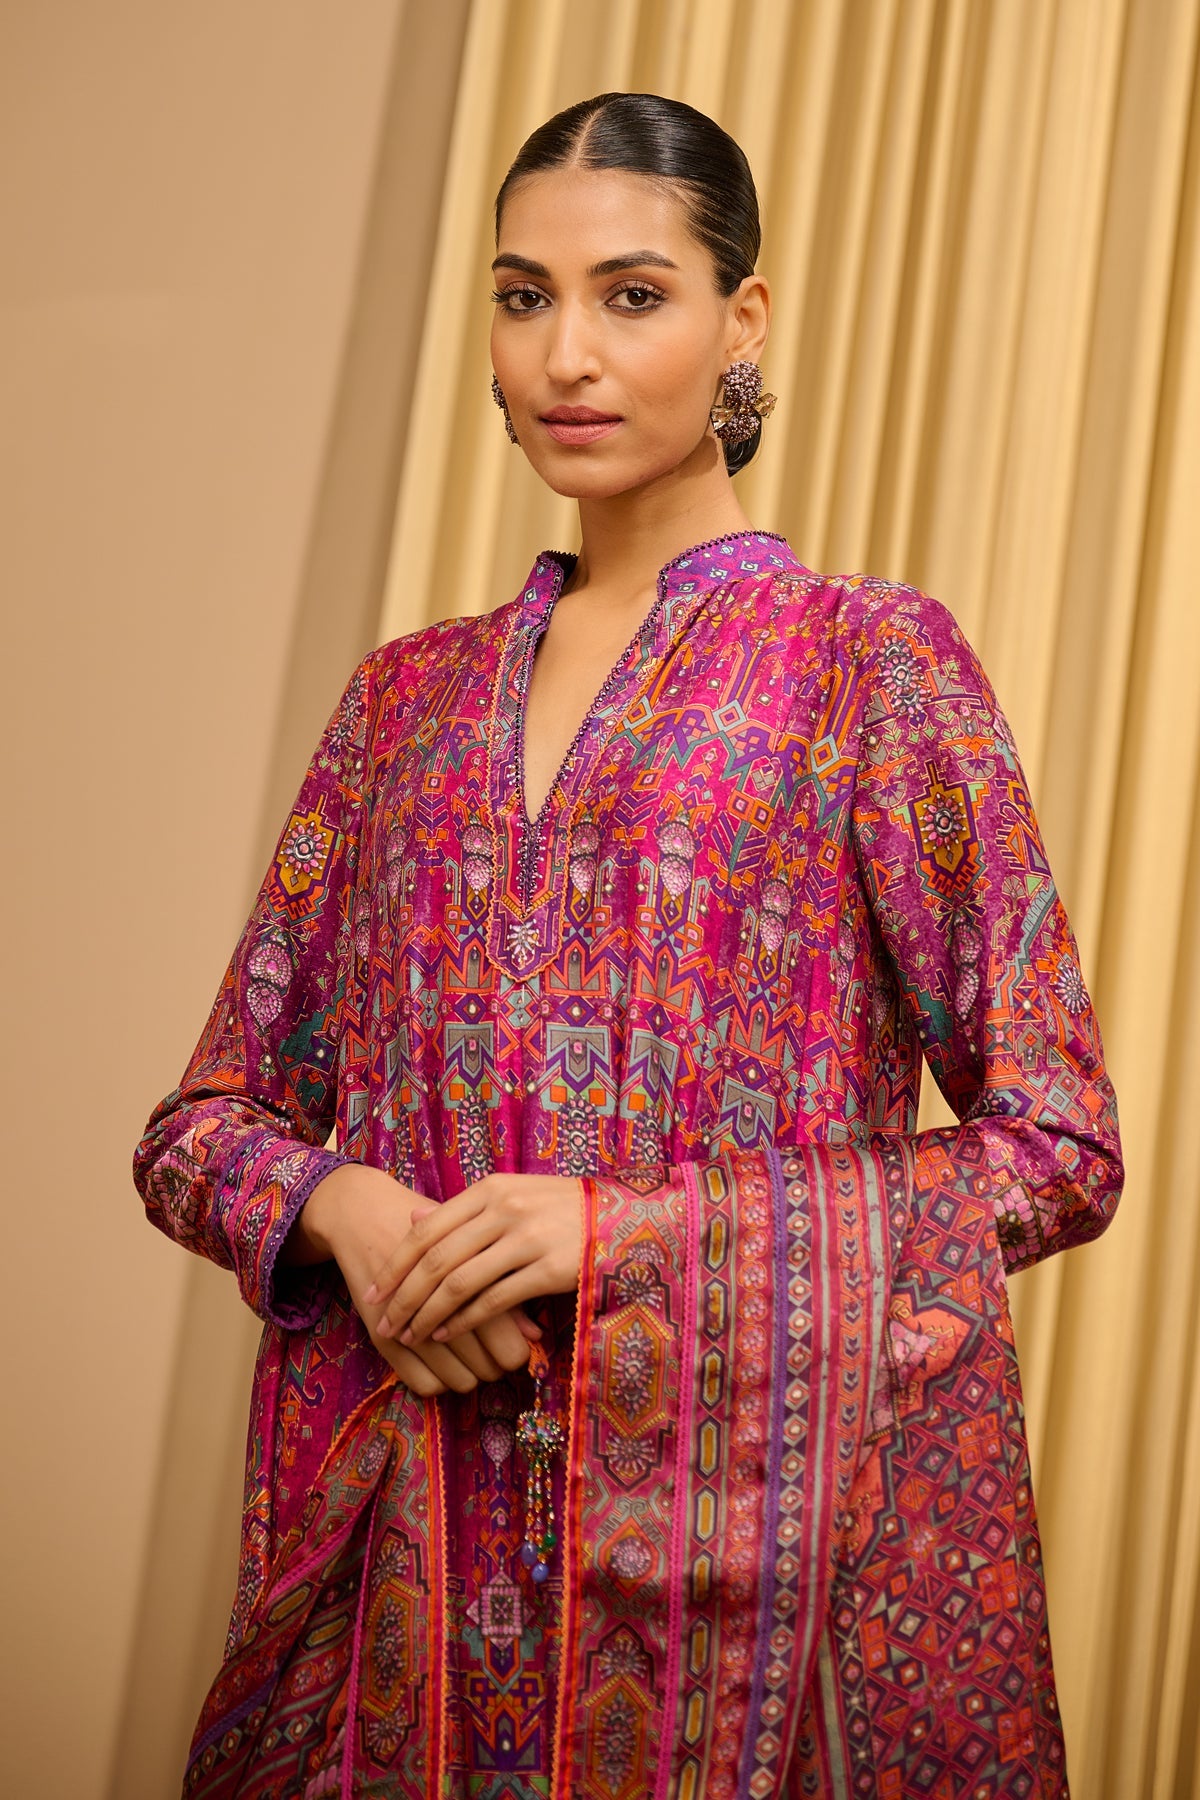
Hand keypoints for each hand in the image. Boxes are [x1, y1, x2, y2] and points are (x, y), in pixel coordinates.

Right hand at [293, 1164, 541, 1396]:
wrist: (365, 1212)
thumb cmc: (432, 1228)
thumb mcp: (472, 1246)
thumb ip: (506, 1286)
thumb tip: (536, 1336)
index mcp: (471, 1270)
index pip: (507, 1341)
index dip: (517, 1351)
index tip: (519, 1346)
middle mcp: (439, 1302)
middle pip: (486, 1364)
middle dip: (496, 1366)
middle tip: (497, 1359)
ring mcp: (410, 1320)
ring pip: (458, 1379)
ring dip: (469, 1377)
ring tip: (472, 1363)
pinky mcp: (382, 1334)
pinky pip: (423, 1383)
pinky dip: (439, 1382)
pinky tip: (444, 1365)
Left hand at [364, 1173, 582, 1347]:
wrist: (623, 1216)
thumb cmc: (561, 1209)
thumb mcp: (511, 1195)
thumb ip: (463, 1211)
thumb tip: (412, 1218)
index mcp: (491, 1190)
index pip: (428, 1229)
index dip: (395, 1264)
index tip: (374, 1290)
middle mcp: (505, 1210)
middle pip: (437, 1259)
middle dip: (404, 1295)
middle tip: (384, 1322)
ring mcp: (528, 1239)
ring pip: (460, 1283)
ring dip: (428, 1314)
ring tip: (410, 1335)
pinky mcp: (549, 1270)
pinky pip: (494, 1301)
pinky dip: (464, 1321)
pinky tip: (447, 1334)